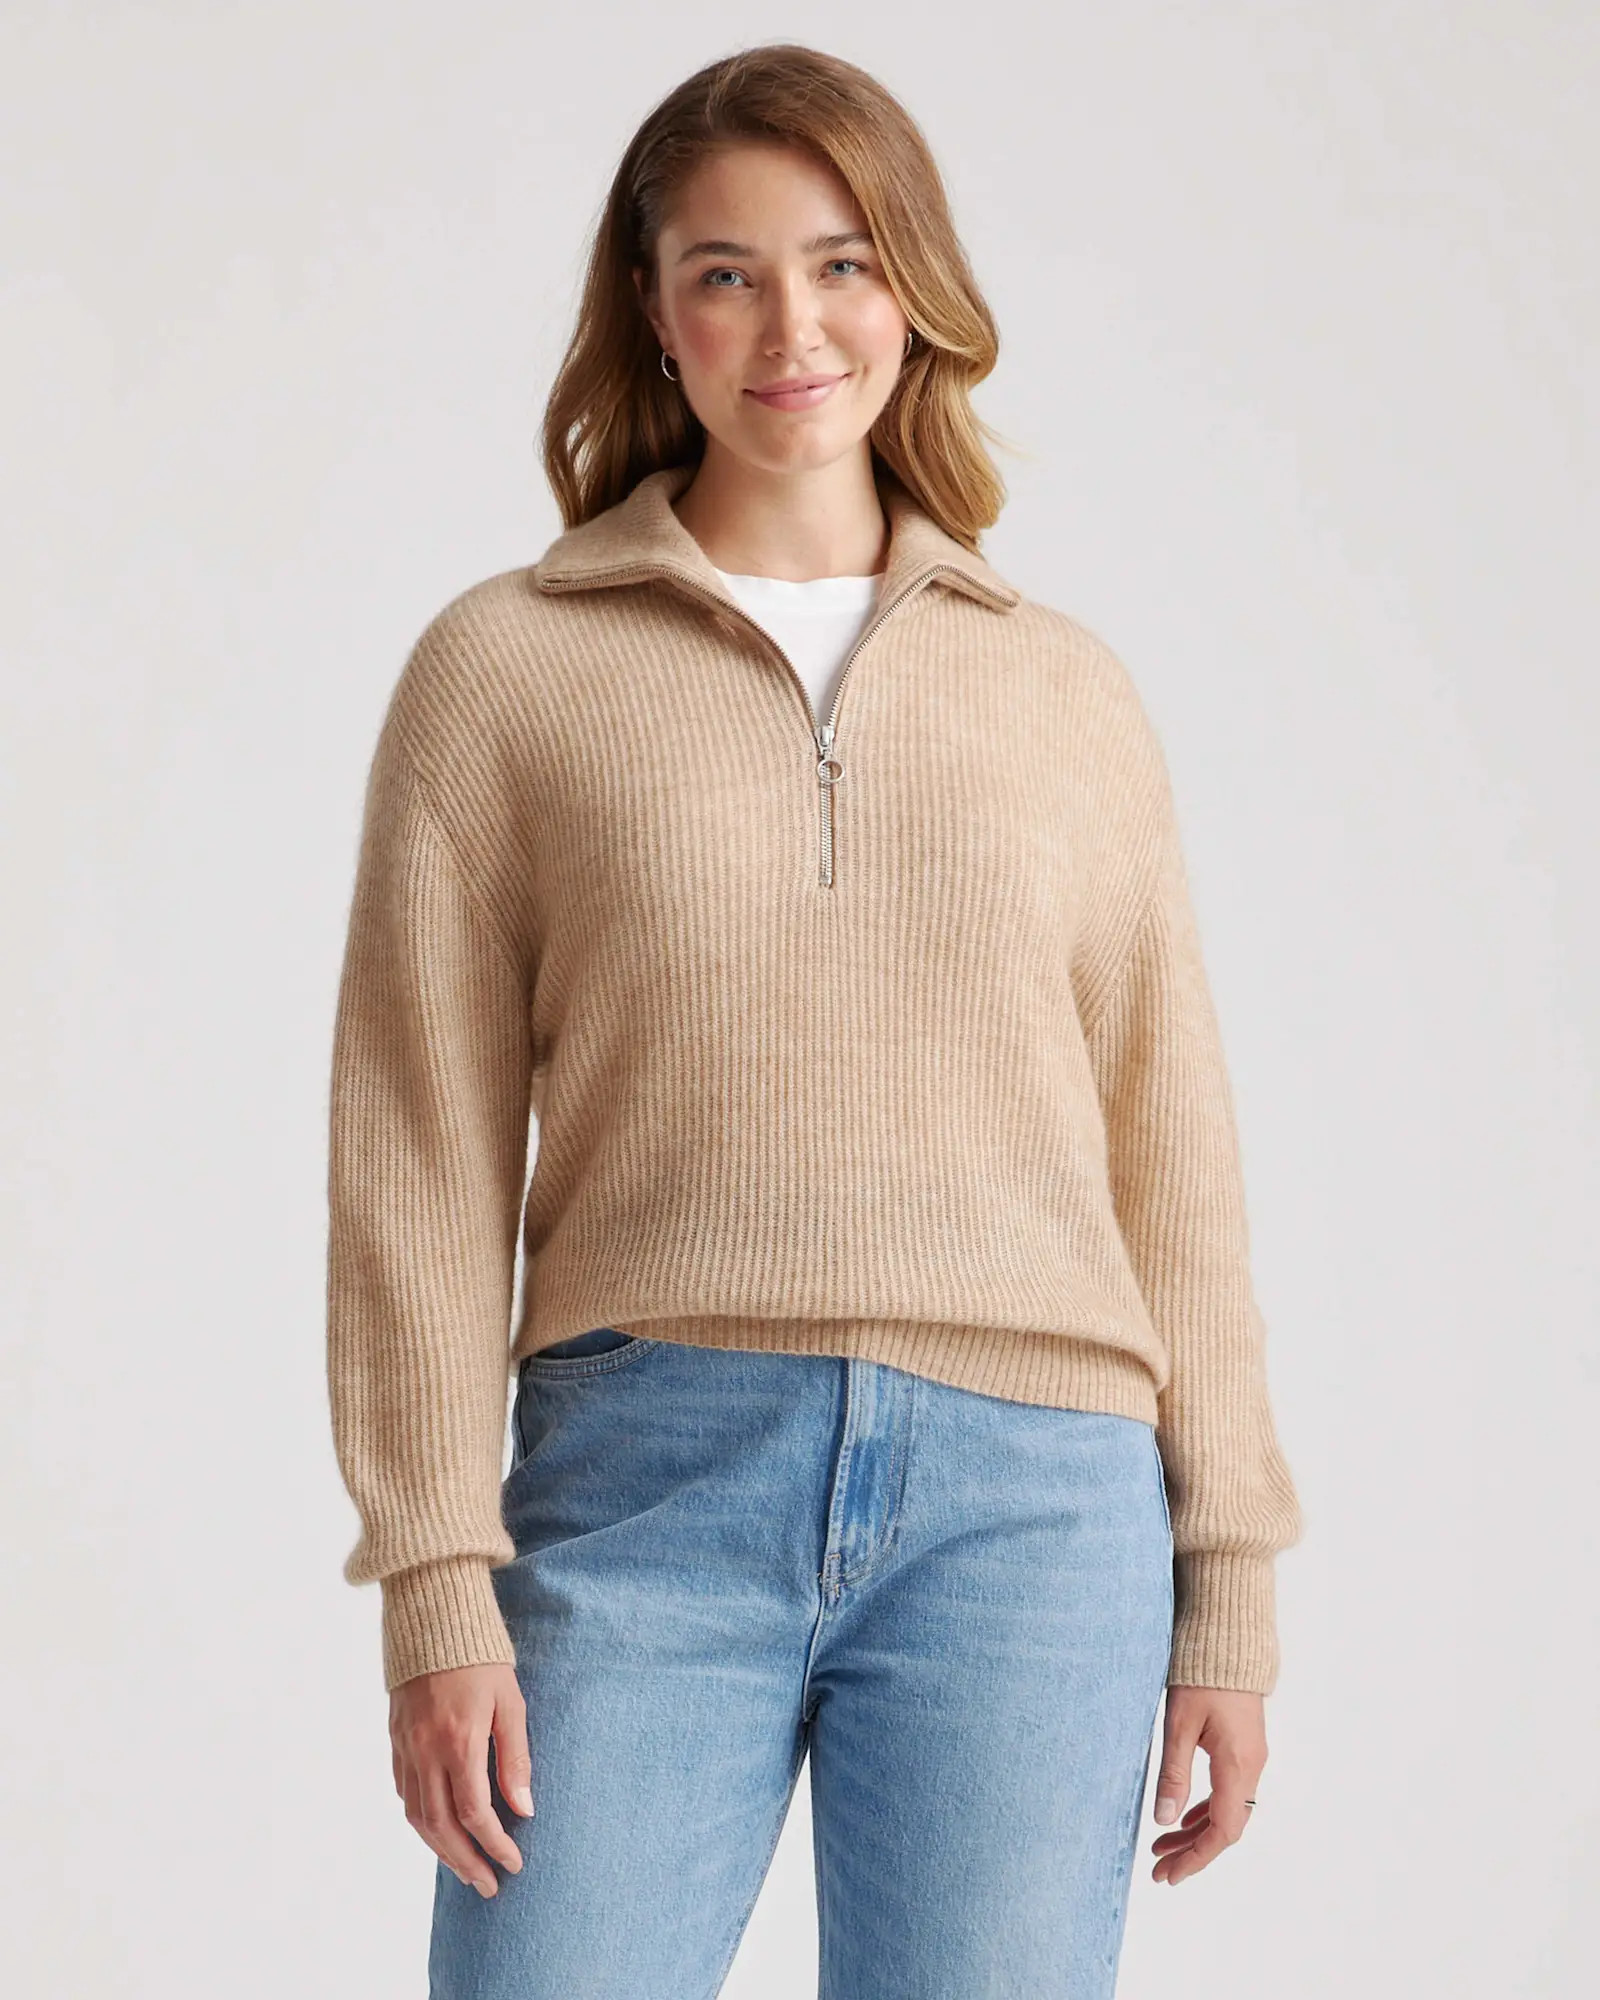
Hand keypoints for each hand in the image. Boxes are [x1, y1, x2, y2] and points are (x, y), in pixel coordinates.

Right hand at [390, 1662, 534, 1897]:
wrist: (433, 1616)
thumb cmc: (482, 1658)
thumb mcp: (511, 1702)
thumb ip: (515, 1757)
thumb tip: (523, 1809)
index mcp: (460, 1741)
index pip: (475, 1813)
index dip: (495, 1845)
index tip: (514, 1862)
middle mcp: (426, 1750)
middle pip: (442, 1826)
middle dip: (466, 1862)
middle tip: (489, 1885)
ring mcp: (406, 1746)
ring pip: (418, 1816)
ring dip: (441, 1850)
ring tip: (465, 1868)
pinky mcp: (395, 1739)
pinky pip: (404, 1793)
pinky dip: (421, 1821)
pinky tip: (438, 1830)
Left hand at [1148, 1685, 1266, 1884]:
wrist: (1229, 1638)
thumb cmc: (1202, 1676)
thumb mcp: (1179, 1725)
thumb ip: (1173, 1774)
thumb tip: (1163, 1821)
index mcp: (1237, 1766)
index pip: (1222, 1831)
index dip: (1196, 1858)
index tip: (1169, 1875)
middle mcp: (1251, 1767)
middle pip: (1226, 1826)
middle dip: (1193, 1851)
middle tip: (1158, 1868)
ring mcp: (1251, 1757)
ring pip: (1228, 1810)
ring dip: (1197, 1831)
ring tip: (1162, 1845)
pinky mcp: (1244, 1746)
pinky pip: (1229, 1791)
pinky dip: (1206, 1809)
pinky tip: (1184, 1815)